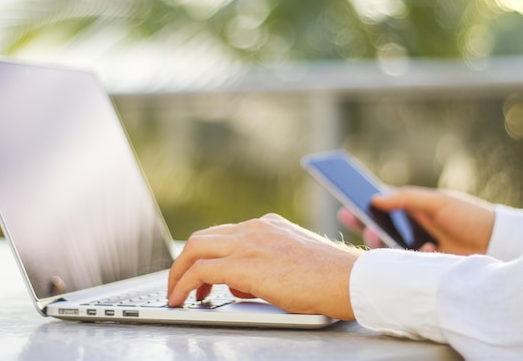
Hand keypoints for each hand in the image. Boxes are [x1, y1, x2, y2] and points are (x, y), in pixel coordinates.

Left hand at [167, 213, 361, 320]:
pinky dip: (185, 284)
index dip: (205, 255)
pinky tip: (182, 300)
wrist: (350, 280)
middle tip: (179, 284)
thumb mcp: (291, 264)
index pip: (223, 235)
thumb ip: (262, 267)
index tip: (198, 274)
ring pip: (195, 249)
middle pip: (202, 238)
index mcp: (266, 226)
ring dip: (179, 273)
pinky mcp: (245, 264)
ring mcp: (248, 243)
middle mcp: (254, 228)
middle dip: (183, 262)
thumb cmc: (329, 278)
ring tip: (176, 295)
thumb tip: (237, 284)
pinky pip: (201, 270)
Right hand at [340, 187, 494, 255]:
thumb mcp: (438, 202)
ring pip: (386, 247)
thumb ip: (407, 199)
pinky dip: (414, 255)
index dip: (361, 203)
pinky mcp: (421, 265)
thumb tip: (376, 197)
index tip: (344, 200)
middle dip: (360, 222)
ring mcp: (414, 248)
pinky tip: (429, 248)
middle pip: (377, 227)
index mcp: (412, 210)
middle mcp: (410, 229)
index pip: (381, 205)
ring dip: (379, 241)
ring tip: (376, 235)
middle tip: (345, 214)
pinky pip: (405, 263)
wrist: (496, 244)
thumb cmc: (469, 217)